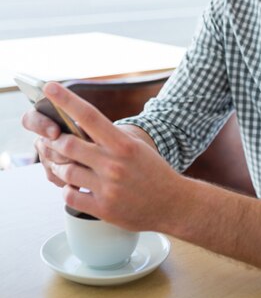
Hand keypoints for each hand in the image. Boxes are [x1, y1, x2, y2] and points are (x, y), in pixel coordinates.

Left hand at [27, 82, 183, 231]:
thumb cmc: (154, 172)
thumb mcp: (136, 146)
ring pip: (66, 171)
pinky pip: (70, 196)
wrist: (173, 203)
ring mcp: (108, 187)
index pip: (89, 116)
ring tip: (62, 164)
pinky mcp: (104, 208)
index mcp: (123, 144)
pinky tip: (74, 186)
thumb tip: (82, 125)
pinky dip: (67, 190)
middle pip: (68, 144)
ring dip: (58, 166)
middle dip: (54, 141)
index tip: (50, 88)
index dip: (67, 100)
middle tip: (50, 139)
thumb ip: (110, 137)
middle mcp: (114, 164)